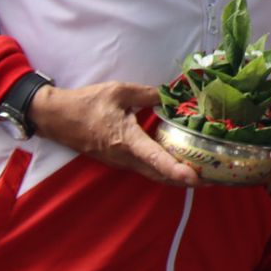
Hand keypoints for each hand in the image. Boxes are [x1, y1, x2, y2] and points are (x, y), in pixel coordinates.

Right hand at [29, 81, 200, 186]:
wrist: (56, 117)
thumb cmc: (86, 103)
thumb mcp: (119, 91)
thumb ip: (147, 94)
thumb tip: (171, 95)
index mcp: (126, 140)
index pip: (155, 157)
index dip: (176, 169)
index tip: (195, 178)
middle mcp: (125, 157)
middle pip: (160, 174)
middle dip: (186, 180)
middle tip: (214, 179)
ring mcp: (121, 162)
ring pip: (153, 175)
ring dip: (177, 178)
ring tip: (203, 176)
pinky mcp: (119, 161)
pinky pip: (146, 170)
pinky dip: (164, 171)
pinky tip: (179, 165)